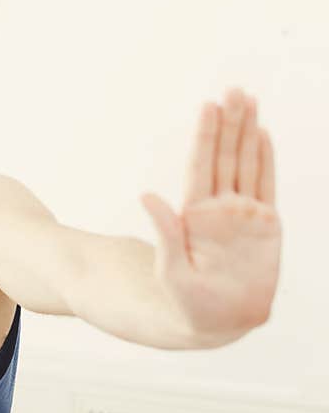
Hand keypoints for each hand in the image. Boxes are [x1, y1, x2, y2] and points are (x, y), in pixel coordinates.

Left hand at [140, 87, 281, 334]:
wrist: (218, 322)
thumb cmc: (188, 302)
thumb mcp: (173, 270)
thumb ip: (166, 233)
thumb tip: (146, 196)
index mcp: (195, 215)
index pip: (202, 166)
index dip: (206, 136)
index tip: (208, 106)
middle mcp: (218, 208)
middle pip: (224, 156)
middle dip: (230, 123)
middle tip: (234, 90)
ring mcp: (242, 214)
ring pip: (245, 163)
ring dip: (248, 132)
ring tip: (248, 100)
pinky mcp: (264, 224)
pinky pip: (266, 185)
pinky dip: (265, 159)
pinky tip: (263, 135)